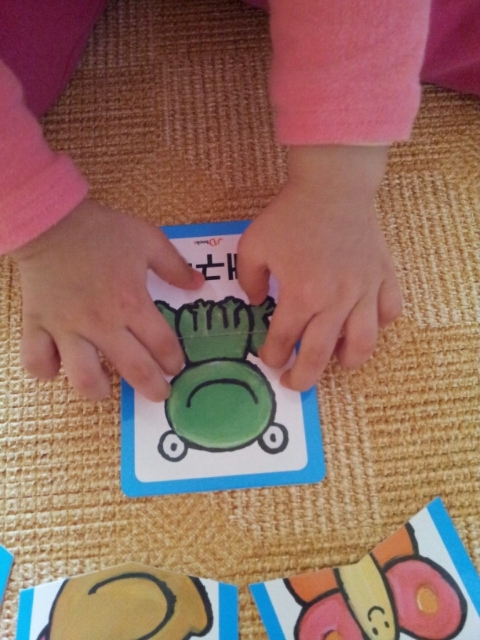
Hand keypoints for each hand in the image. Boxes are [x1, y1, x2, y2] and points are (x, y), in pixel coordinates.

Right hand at [11, 199, 203, 400]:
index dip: (174, 361)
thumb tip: (199, 285)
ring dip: (99, 389)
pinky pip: (37, 362)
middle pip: (134, 370)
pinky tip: (59, 367)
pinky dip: (47, 370)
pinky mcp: (38, 326)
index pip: (162, 345)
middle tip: (159, 394)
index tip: (176, 366)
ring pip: (83, 377)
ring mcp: (67, 328)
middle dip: (153, 388)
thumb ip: (175, 266)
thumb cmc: (103, 231)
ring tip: (106, 388)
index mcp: (132, 302)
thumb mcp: (148, 240)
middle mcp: (102, 323)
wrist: (52, 221)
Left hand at [237, 145, 401, 390]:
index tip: (268, 358)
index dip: (272, 354)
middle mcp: (336, 300)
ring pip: (363, 344)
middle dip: (303, 377)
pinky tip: (363, 324)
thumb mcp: (253, 244)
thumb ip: (248, 280)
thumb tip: (257, 304)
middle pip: (320, 354)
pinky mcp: (383, 278)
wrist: (332, 187)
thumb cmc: (291, 216)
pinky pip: (389, 312)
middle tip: (294, 383)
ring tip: (335, 362)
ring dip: (346, 361)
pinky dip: (378, 324)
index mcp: (301, 293)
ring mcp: (364, 290)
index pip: (284, 339)